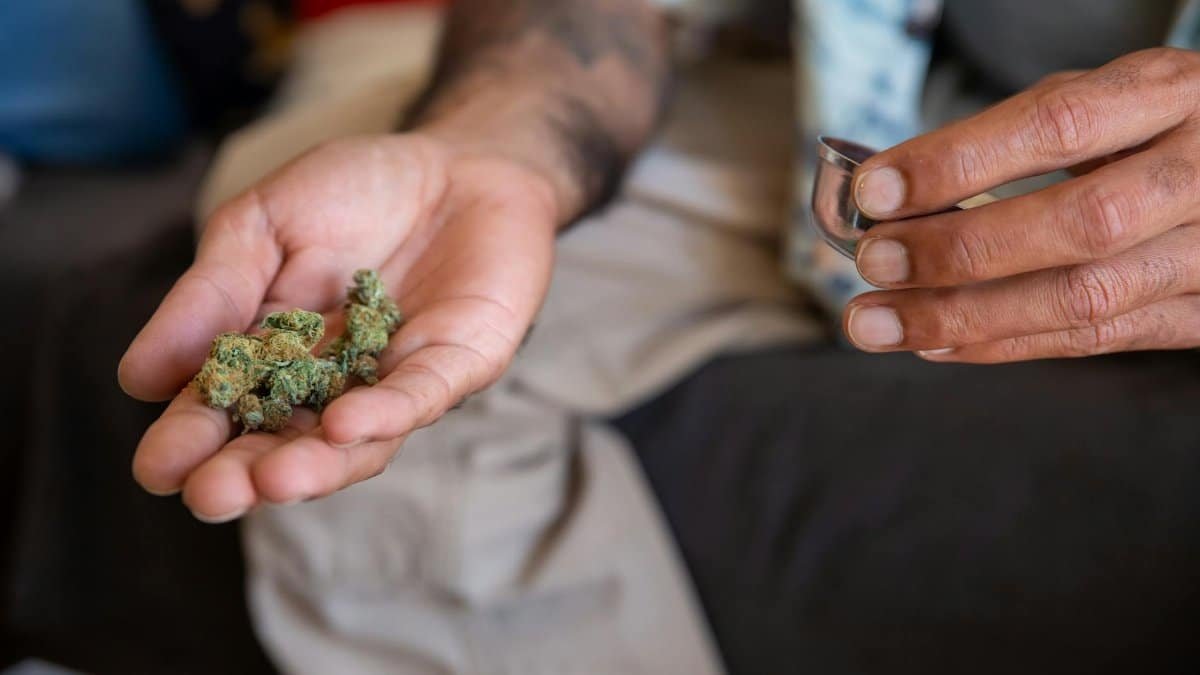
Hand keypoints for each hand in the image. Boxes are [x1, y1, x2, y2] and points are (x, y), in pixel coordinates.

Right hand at [119, 133, 556, 520]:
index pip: (227, 408)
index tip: (158, 470)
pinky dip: (385, 412)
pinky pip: (421, 394)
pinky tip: (342, 424)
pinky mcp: (458, 363)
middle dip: (248, 474)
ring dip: (315, 465)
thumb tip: (139, 379)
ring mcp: (395, 380)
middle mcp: (333, 384)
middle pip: (286, 442)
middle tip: (211, 498)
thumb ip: (210, 295)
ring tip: (272, 482)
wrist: (457, 162)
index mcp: (274, 354)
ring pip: (354, 440)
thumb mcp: (261, 226)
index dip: (194, 440)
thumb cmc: (356, 191)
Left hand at [842, 48, 1199, 362]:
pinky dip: (1005, 344)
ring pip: (1086, 299)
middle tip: (875, 263)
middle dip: (959, 251)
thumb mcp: (1106, 99)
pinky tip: (937, 343)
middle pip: (1080, 223)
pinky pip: (1098, 340)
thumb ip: (1016, 136)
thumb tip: (895, 194)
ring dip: (964, 317)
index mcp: (1173, 95)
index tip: (877, 190)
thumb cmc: (1158, 127)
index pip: (1059, 125)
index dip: (960, 162)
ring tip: (878, 322)